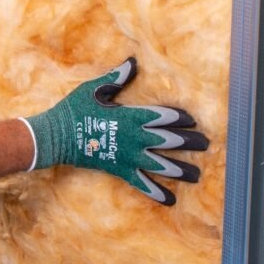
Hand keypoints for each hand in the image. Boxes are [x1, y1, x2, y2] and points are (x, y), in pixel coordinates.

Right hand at [22, 58, 208, 204]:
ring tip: (197, 175)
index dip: (180, 118)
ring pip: (162, 165)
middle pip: (169, 141)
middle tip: (206, 145)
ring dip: (181, 171)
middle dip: (190, 143)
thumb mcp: (94, 89)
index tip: (193, 120)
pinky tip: (171, 200)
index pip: (163, 116)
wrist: (56, 137)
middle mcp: (135, 138)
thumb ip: (116, 78)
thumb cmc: (74, 110)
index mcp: (131, 116)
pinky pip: (143, 184)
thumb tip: (132, 62)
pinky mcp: (120, 171)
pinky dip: (157, 193)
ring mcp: (129, 157)